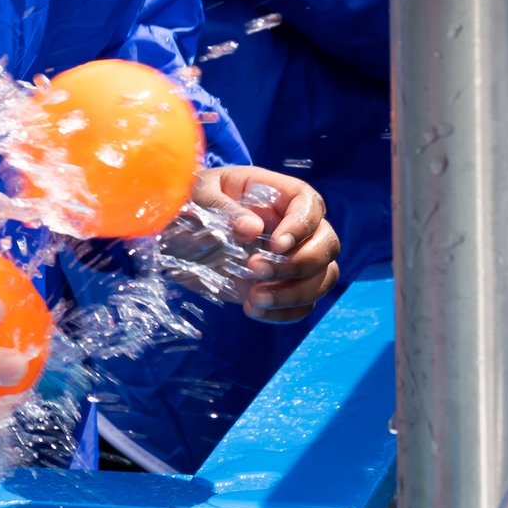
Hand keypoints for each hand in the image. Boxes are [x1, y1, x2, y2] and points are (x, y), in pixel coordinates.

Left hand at [190, 167, 341, 322]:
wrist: (180, 234)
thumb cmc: (193, 203)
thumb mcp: (199, 194)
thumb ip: (222, 206)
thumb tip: (252, 228)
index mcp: (278, 195)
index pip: (310, 205)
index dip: (302, 226)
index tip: (277, 245)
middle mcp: (296, 227)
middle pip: (326, 244)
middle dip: (298, 263)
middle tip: (254, 269)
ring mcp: (294, 259)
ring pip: (323, 277)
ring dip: (295, 293)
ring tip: (254, 298)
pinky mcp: (284, 286)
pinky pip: (305, 304)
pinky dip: (285, 312)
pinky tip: (253, 309)